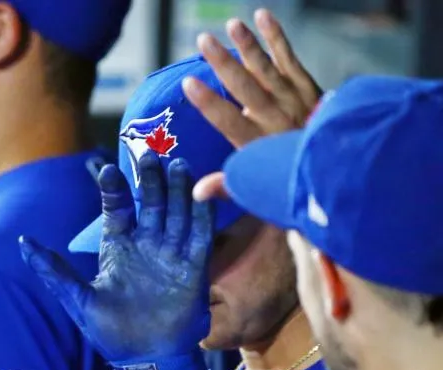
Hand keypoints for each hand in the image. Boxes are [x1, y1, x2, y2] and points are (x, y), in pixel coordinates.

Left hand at [20, 153, 212, 365]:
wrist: (145, 361)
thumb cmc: (110, 332)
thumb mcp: (77, 299)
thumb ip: (53, 271)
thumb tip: (22, 242)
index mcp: (118, 247)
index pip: (116, 209)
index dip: (113, 189)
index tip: (107, 170)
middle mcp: (146, 245)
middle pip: (150, 203)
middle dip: (150, 179)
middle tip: (149, 154)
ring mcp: (171, 254)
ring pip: (177, 212)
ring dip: (178, 189)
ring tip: (178, 163)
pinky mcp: (193, 268)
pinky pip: (200, 235)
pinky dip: (202, 215)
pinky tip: (203, 193)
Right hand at [186, 9, 322, 200]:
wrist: (341, 165)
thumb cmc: (291, 176)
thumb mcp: (259, 187)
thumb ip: (228, 185)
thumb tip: (196, 192)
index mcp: (258, 143)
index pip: (229, 120)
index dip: (209, 102)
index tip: (189, 83)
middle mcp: (276, 117)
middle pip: (246, 88)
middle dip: (224, 63)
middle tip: (204, 41)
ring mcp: (293, 99)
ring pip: (267, 69)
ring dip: (248, 45)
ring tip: (231, 25)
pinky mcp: (306, 85)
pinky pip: (289, 57)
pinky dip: (277, 37)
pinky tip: (263, 17)